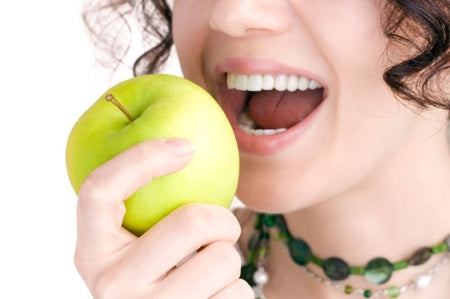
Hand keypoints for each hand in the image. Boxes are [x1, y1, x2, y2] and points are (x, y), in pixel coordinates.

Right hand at [74, 139, 252, 298]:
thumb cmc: (152, 280)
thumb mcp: (130, 250)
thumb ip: (140, 214)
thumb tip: (184, 146)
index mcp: (92, 254)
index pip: (99, 190)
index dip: (142, 157)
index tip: (186, 146)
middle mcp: (113, 285)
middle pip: (192, 222)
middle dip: (222, 219)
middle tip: (222, 228)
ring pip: (223, 258)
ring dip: (229, 260)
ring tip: (208, 272)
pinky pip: (238, 293)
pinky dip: (236, 290)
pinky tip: (213, 297)